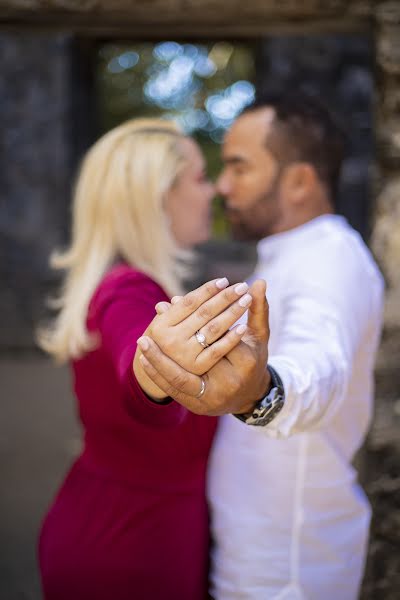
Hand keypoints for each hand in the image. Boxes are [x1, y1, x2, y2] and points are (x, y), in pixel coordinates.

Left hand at [138, 279, 270, 415]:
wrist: (248, 396)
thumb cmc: (254, 360)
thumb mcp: (259, 336)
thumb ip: (259, 310)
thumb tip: (261, 280)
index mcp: (246, 363)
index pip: (220, 338)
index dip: (200, 321)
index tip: (178, 300)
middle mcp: (228, 383)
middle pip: (195, 360)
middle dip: (173, 340)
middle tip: (155, 320)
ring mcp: (211, 397)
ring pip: (180, 378)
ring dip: (159, 361)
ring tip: (143, 341)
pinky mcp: (197, 405)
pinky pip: (173, 389)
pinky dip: (158, 375)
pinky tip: (144, 360)